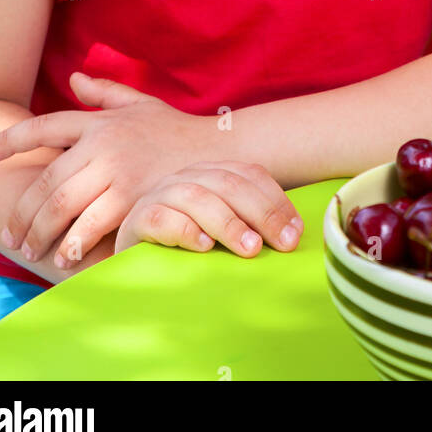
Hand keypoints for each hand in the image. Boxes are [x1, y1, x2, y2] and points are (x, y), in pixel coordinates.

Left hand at [0, 73, 205, 268]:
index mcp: (100, 122)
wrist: (221, 152)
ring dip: (42, 234)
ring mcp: (119, 171)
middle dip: (23, 213)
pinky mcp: (135, 198)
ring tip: (32, 251)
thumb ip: (105, 93)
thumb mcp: (141, 104)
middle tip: (12, 237)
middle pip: (47, 182)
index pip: (43, 127)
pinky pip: (93, 225)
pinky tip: (66, 258)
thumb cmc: (178, 130)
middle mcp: (103, 144)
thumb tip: (74, 79)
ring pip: (63, 207)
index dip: (10, 139)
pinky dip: (74, 244)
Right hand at [114, 162, 304, 258]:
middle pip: (228, 184)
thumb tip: (294, 234)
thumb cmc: (189, 245)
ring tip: (250, 248)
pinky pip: (162, 218)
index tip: (296, 232)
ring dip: (228, 222)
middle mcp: (187, 176)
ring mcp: (160, 195)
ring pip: (197, 197)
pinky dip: (186, 229)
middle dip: (261, 212)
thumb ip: (250, 222)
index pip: (249, 174)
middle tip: (282, 243)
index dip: (276, 200)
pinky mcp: (137, 219)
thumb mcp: (223, 228)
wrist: (135, 258)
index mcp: (211, 172)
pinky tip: (204, 245)